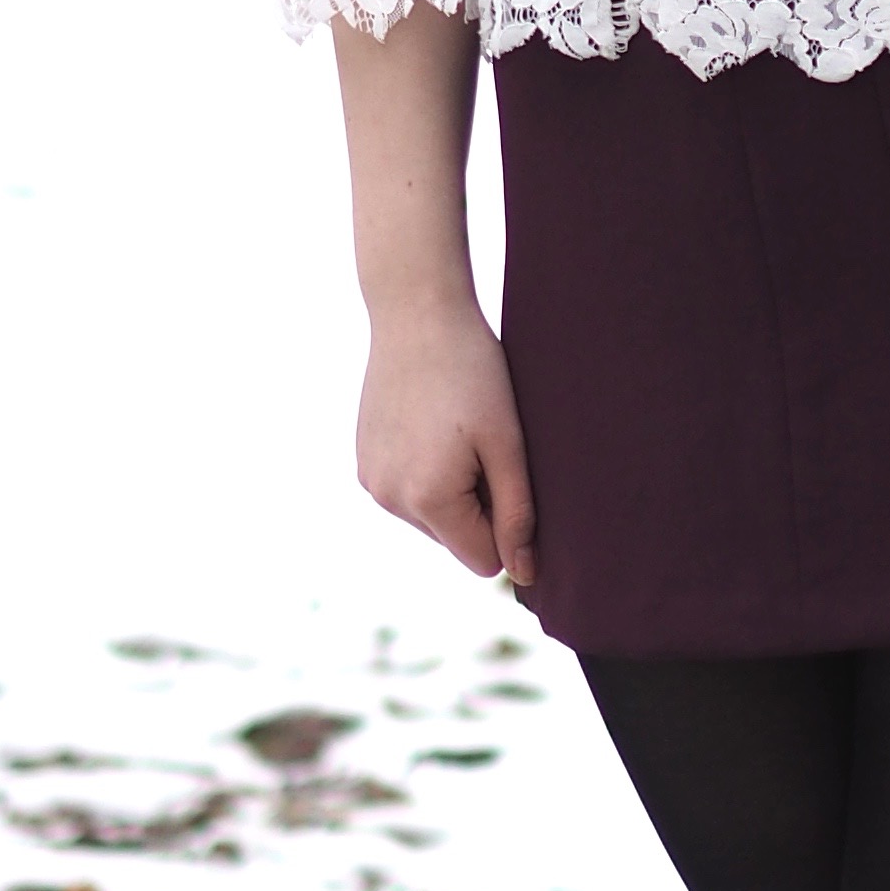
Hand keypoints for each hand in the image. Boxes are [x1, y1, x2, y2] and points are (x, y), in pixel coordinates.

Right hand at [355, 286, 537, 589]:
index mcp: (429, 500)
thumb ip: (517, 514)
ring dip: (454, 490)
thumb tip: (525, 576)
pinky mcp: (363, 462)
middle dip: (479, 507)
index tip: (509, 474)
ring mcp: (371, 482)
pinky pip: (408, 493)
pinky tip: (433, 425)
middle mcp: (390, 500)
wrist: (416, 314)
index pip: (484, 561)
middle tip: (485, 445)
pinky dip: (428, 473)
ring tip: (458, 431)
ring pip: (432, 519)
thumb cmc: (475, 373)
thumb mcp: (508, 443)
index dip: (508, 526)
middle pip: (456, 541)